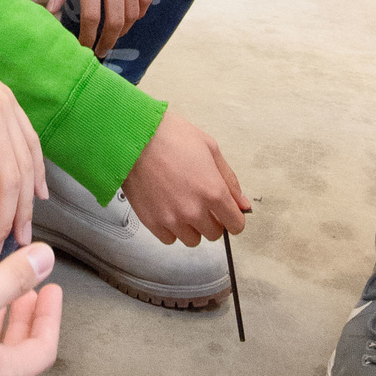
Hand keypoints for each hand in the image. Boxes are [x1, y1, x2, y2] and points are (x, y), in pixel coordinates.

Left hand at [48, 0, 151, 56]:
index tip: (82, 48)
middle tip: (98, 51)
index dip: (88, 38)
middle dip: (106, 41)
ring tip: (112, 37)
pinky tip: (129, 19)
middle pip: (116, 21)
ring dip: (123, 31)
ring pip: (134, 13)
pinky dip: (139, 13)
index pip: (93, 16)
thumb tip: (52, 12)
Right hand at [123, 108, 250, 244]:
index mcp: (213, 191)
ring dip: (192, 227)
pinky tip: (168, 209)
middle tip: (202, 202)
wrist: (133, 137)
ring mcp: (172, 219)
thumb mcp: (210, 148)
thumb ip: (229, 180)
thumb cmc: (170, 136)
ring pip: (192, 240)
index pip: (235, 225)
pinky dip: (171, 228)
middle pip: (214, 234)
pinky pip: (169, 239)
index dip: (234, 218)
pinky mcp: (152, 222)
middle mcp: (194, 210)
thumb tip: (242, 203)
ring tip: (182, 204)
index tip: (228, 213)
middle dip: (212, 220)